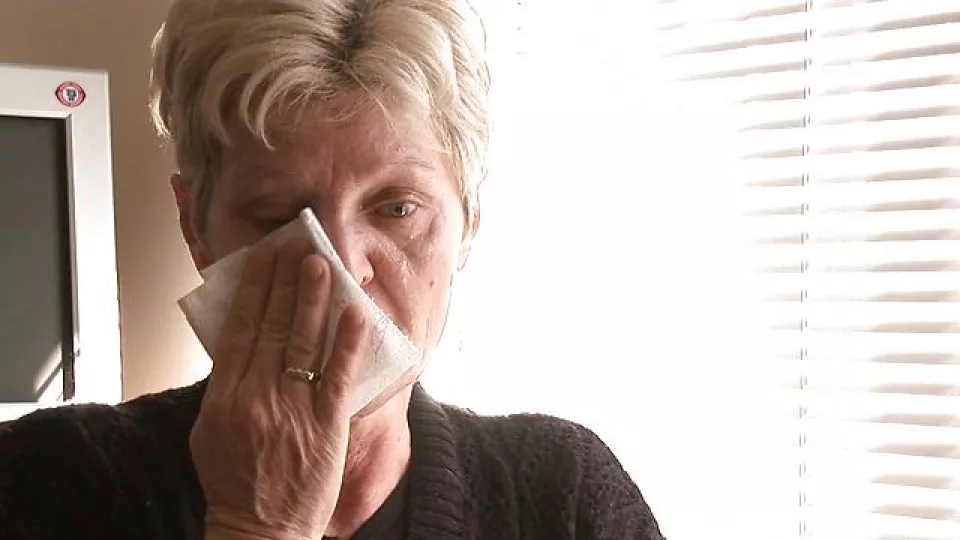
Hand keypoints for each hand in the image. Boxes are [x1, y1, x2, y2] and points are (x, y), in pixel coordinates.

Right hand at [190, 239, 367, 539]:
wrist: (258, 529)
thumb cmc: (233, 481)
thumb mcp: (210, 431)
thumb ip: (225, 387)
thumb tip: (241, 344)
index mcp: (224, 397)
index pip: (241, 330)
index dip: (255, 289)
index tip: (265, 258)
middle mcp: (256, 397)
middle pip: (273, 328)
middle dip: (287, 283)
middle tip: (299, 248)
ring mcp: (292, 411)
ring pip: (304, 344)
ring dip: (314, 300)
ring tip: (322, 265)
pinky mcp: (326, 427)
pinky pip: (339, 377)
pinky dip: (348, 343)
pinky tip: (356, 314)